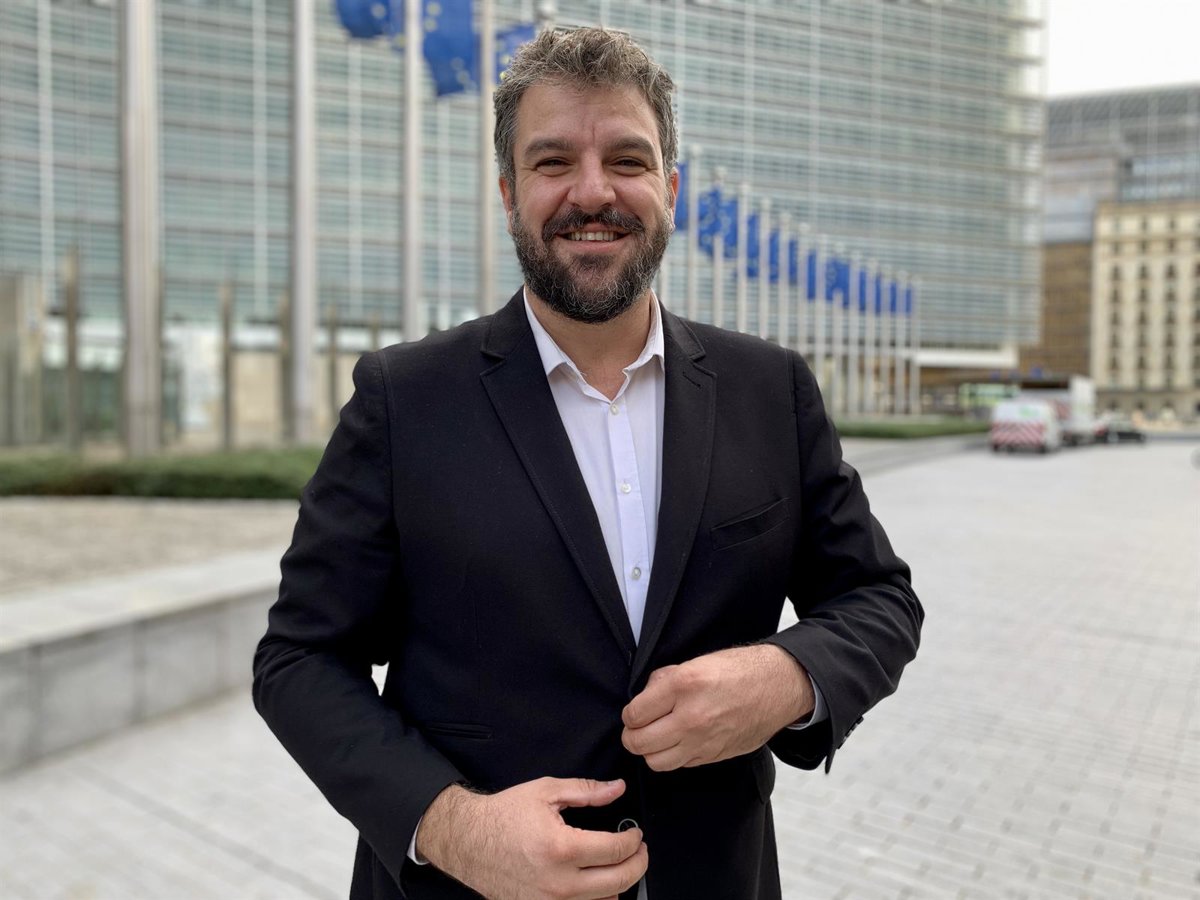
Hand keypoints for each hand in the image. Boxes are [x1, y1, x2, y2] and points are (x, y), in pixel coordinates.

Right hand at [416, 777, 646, 899]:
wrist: (467, 840)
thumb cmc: (503, 815)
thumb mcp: (546, 792)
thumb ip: (586, 791)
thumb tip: (617, 789)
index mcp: (561, 848)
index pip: (616, 851)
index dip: (634, 840)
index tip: (636, 833)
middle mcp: (558, 883)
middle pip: (618, 882)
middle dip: (637, 863)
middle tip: (639, 850)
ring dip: (619, 883)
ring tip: (618, 864)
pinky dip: (597, 898)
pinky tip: (597, 882)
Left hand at [621, 644, 812, 770]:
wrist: (777, 687)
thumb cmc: (738, 670)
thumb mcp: (696, 662)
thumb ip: (664, 681)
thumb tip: (644, 698)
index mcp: (683, 685)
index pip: (634, 714)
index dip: (630, 714)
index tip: (635, 711)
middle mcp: (691, 717)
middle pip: (639, 743)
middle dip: (632, 735)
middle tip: (637, 727)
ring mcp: (703, 741)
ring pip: (656, 761)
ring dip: (650, 750)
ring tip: (656, 737)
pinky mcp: (713, 755)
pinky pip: (679, 764)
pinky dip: (673, 756)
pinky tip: (679, 740)